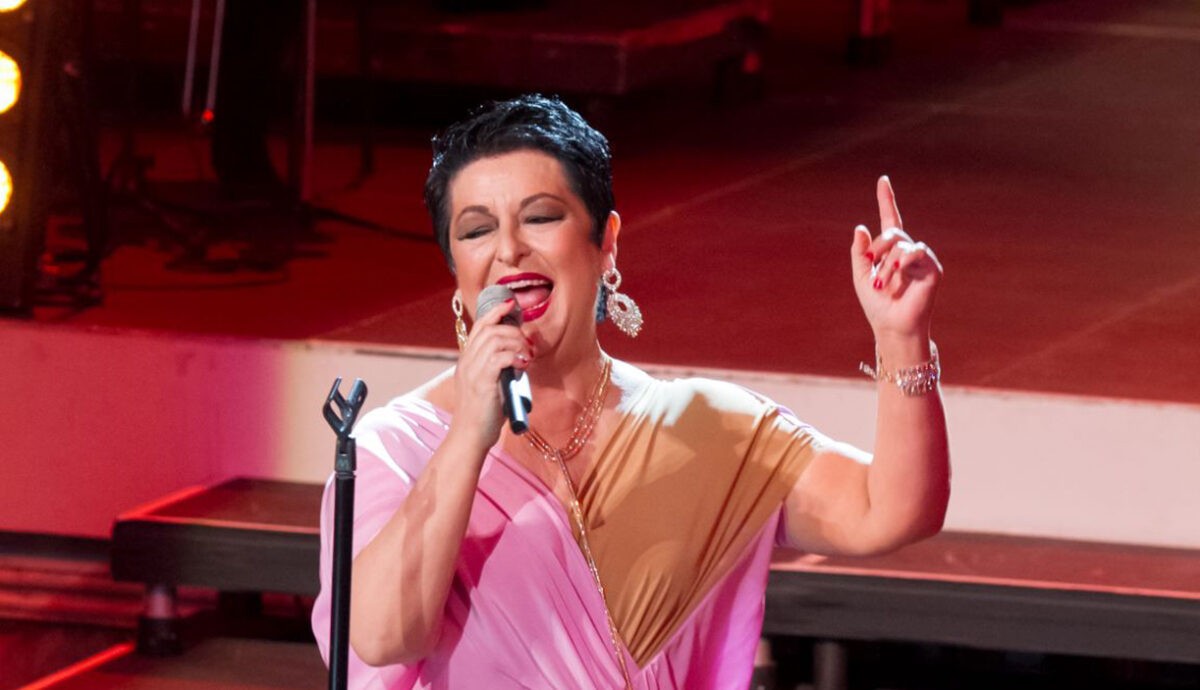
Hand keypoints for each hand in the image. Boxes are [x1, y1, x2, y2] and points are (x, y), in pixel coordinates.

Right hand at [451, 299, 533, 450]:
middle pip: (490, 329)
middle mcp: (466, 362)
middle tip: (526, 345)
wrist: (470, 437)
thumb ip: (497, 369)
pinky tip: (523, 365)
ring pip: (495, 340)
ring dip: (516, 343)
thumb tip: (519, 359)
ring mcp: (472, 371)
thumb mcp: (488, 385)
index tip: (511, 305)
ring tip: (526, 356)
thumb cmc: (483, 415)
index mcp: (466, 360)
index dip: (495, 312)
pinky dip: (514, 357)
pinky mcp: (483, 382)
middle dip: (513, 330)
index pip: (479, 326)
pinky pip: (499, 358)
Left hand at [851, 176, 942, 340]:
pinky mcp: (932, 269)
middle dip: (878, 247)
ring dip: (888, 263)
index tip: (882, 180)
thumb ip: (859, 252)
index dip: (886, 200)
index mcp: (890, 252)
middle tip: (871, 264)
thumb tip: (861, 226)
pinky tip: (898, 274)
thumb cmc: (877, 305)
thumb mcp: (860, 276)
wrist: (892, 326)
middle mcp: (907, 253)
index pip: (890, 220)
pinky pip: (917, 252)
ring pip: (902, 244)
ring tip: (881, 284)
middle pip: (893, 233)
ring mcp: (921, 260)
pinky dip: (904, 261)